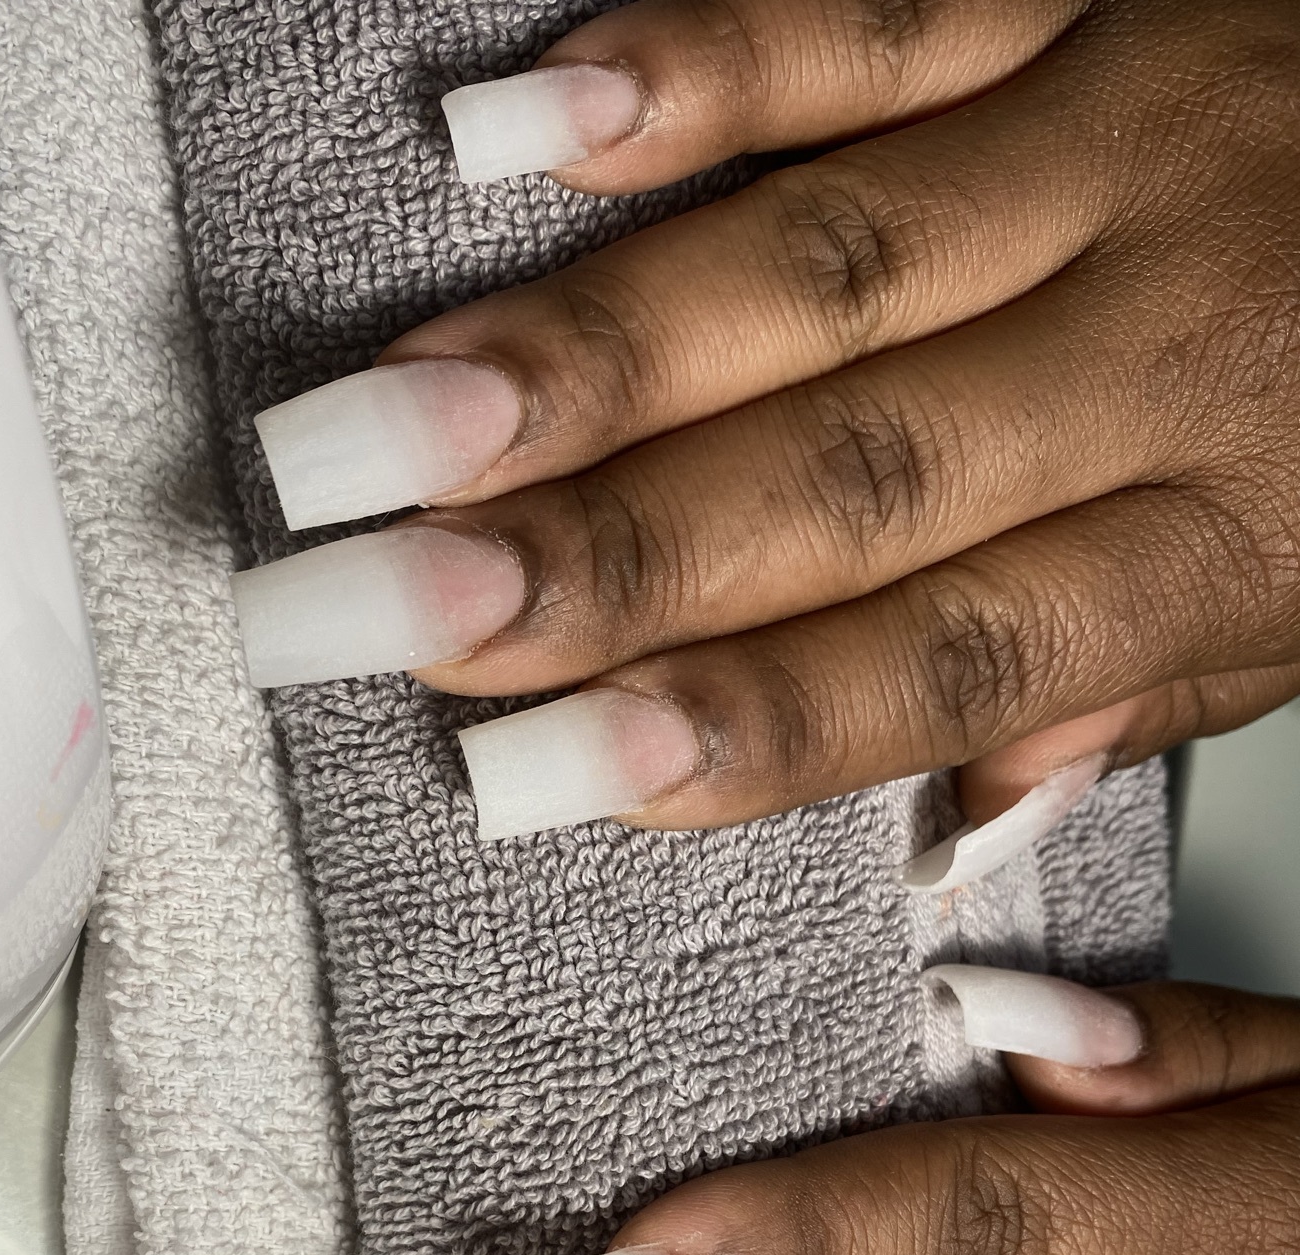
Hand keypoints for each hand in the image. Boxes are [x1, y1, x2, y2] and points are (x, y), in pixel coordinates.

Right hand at [242, 0, 1299, 841]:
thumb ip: (1121, 701)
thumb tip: (943, 824)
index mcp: (1230, 538)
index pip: (942, 659)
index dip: (736, 721)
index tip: (543, 772)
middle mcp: (1167, 348)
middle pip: (842, 476)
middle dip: (600, 552)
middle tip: (393, 608)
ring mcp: (1122, 150)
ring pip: (821, 265)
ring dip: (585, 348)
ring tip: (389, 425)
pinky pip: (883, 15)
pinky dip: (701, 63)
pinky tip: (532, 129)